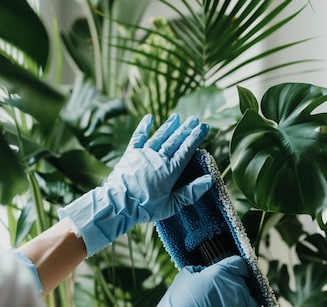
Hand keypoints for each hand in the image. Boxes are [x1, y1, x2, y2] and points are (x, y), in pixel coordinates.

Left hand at [58, 114, 212, 255]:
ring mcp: (144, 154)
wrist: (117, 205)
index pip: (187, 149)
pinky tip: (148, 117)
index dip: (196, 137)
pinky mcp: (130, 154)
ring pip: (159, 136)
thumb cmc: (145, 209)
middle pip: (175, 140)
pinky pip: (138, 137)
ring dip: (169, 126)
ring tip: (177, 116)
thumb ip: (191, 192)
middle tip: (195, 119)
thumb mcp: (171, 206)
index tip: (204, 127)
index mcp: (170, 171)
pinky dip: (143, 127)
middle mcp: (158, 159)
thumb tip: (209, 180)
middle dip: (186, 129)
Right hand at [157, 255, 258, 306]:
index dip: (236, 267)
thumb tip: (206, 272)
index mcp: (221, 272)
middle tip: (225, 291)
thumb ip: (201, 270)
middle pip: (245, 282)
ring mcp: (239, 305)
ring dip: (243, 299)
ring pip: (252, 299)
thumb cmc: (178, 301)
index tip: (233, 271)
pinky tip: (232, 306)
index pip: (240, 263)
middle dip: (237, 285)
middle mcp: (234, 287)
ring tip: (230, 302)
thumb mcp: (186, 276)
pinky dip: (243, 306)